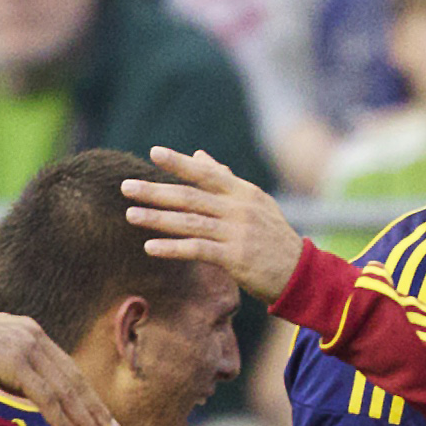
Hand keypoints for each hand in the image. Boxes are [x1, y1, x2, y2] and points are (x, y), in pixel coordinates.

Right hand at [0, 305, 116, 425]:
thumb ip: (12, 372)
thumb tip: (25, 395)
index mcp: (31, 333)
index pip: (68, 368)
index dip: (88, 394)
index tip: (103, 415)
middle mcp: (34, 335)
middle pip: (74, 378)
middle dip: (96, 408)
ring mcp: (25, 346)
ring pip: (64, 389)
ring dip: (84, 418)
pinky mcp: (13, 361)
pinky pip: (44, 395)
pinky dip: (59, 418)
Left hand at [123, 146, 307, 302]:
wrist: (299, 273)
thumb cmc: (273, 238)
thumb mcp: (255, 203)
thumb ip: (225, 179)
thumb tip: (200, 156)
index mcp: (242, 192)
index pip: (206, 173)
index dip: (180, 163)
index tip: (154, 153)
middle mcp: (238, 208)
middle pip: (190, 196)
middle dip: (156, 191)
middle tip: (126, 187)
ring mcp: (236, 233)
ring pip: (189, 222)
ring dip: (157, 219)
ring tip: (130, 216)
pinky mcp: (235, 258)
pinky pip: (197, 250)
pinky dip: (172, 248)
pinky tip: (150, 247)